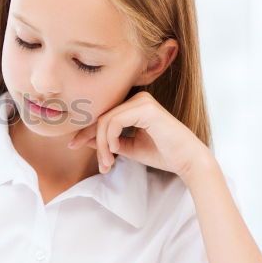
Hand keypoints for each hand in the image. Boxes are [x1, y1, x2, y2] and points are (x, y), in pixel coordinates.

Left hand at [68, 90, 211, 179]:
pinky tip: (116, 151)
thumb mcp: (128, 147)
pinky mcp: (145, 108)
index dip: (86, 131)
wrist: (187, 160)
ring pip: (105, 120)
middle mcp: (137, 98)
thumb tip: (83, 139)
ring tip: (108, 163)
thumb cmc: (162, 154)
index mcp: (134, 105)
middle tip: (100, 164)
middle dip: (92, 140)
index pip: (103, 115)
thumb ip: (107, 141)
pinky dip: (109, 139)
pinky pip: (114, 122)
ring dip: (101, 144)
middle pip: (101, 117)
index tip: (73, 145)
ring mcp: (142, 100)